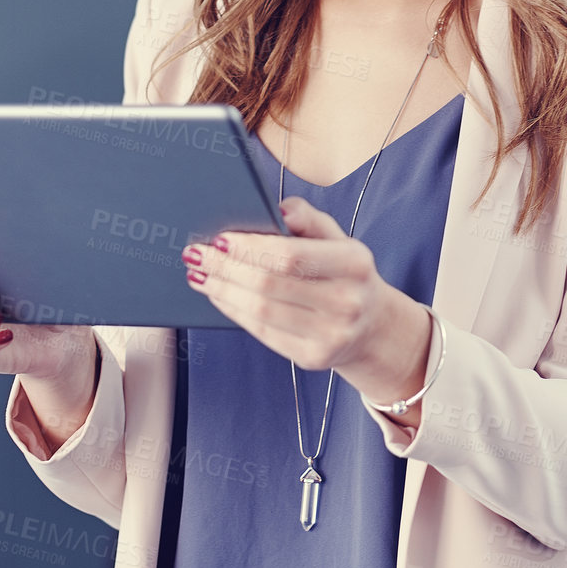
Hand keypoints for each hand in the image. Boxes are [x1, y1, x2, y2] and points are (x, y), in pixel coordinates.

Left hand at [183, 197, 432, 421]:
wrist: (371, 327)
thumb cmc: (345, 274)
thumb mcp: (338, 239)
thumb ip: (309, 219)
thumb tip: (279, 208)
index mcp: (355, 264)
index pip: (291, 255)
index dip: (250, 248)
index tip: (219, 239)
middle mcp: (347, 302)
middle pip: (268, 285)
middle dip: (225, 269)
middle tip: (195, 255)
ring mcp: (331, 335)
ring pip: (259, 312)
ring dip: (222, 291)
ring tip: (200, 275)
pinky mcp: (313, 358)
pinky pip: (262, 334)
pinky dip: (234, 312)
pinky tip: (219, 296)